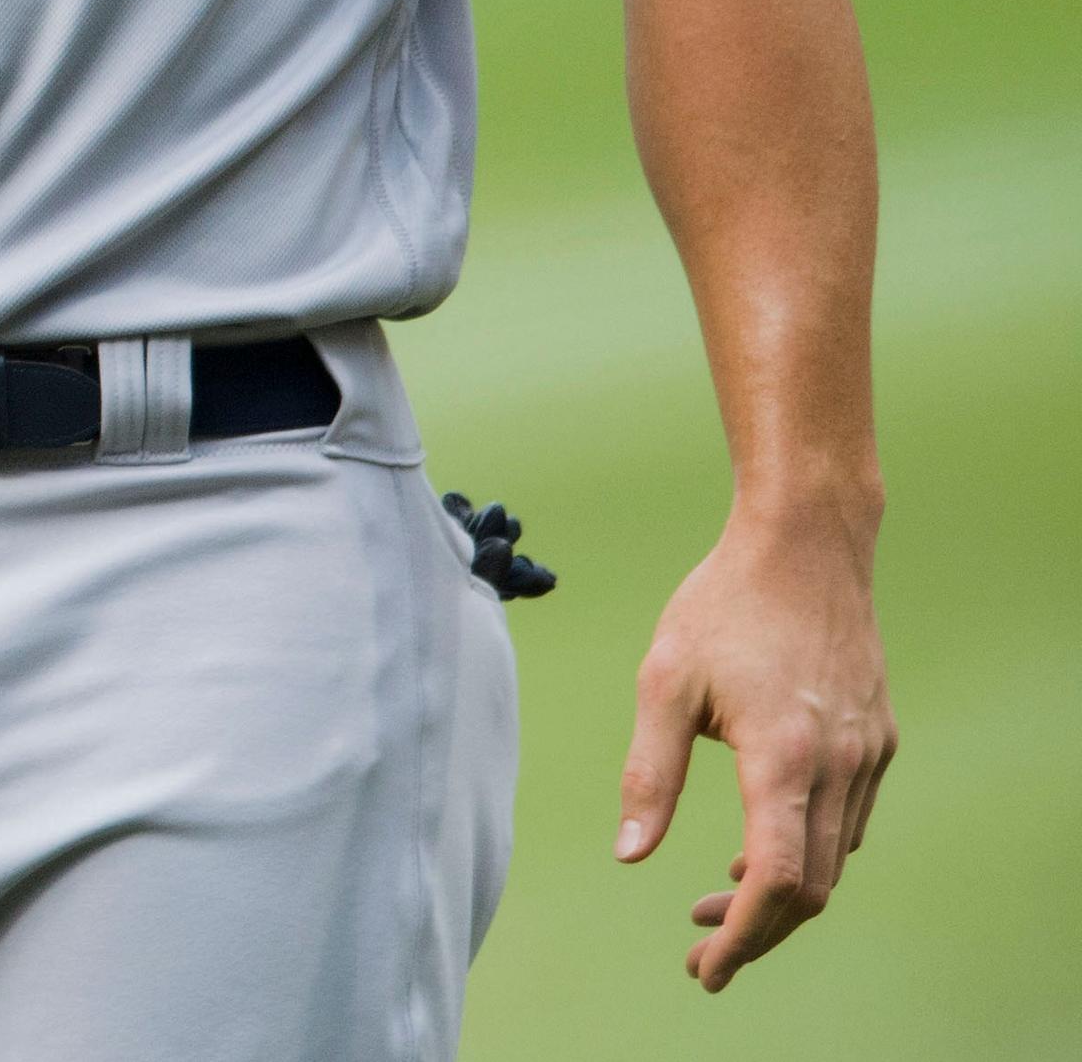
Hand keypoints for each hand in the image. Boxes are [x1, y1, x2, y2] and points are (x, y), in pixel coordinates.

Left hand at [617, 506, 893, 990]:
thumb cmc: (723, 605)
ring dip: (781, 894)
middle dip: (756, 929)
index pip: (777, 879)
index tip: (705, 966)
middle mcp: (841, 764)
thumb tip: (629, 855)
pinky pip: (850, 822)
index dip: (743, 935)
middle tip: (700, 947)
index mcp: (785, 755)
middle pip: (810, 888)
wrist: (806, 544)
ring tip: (716, 898)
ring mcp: (869, 753)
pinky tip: (758, 845)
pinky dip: (808, 851)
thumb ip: (651, 772)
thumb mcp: (664, 681)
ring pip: (834, 860)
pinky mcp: (880, 739)